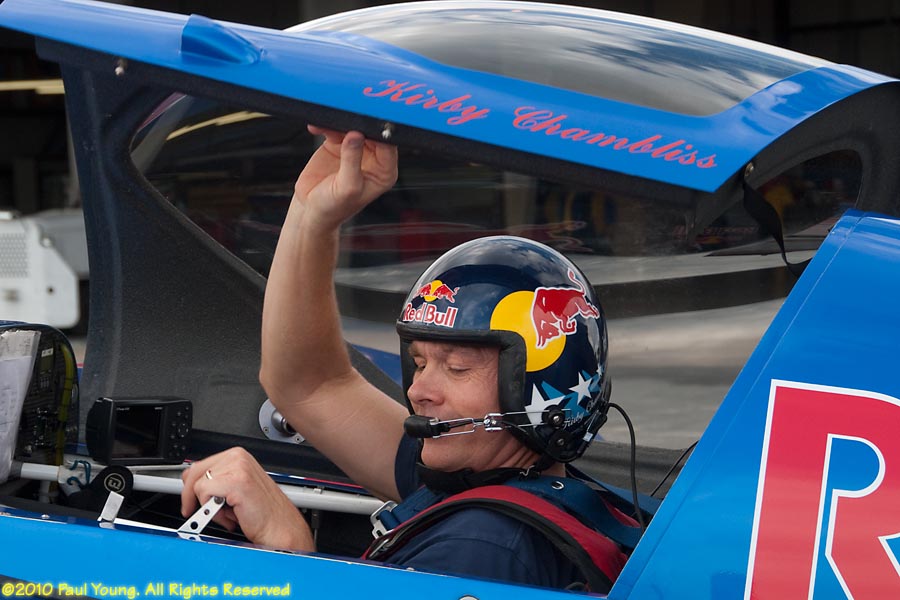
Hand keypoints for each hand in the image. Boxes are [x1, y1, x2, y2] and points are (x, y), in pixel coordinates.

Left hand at [181, 447, 313, 550]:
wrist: (280, 528)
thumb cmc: (262, 513)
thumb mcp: (235, 490)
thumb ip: (217, 482)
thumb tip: (191, 483)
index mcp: (238, 456)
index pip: (199, 465)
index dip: (191, 486)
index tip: (189, 500)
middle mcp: (238, 457)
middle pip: (194, 472)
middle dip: (192, 496)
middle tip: (197, 512)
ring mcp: (238, 467)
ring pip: (199, 485)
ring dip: (207, 506)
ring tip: (226, 515)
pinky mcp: (237, 482)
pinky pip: (205, 493)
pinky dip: (213, 512)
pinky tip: (229, 517)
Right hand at [293, 127, 397, 230]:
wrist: (310, 210)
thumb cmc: (333, 208)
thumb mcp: (347, 188)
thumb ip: (352, 161)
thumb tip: (356, 136)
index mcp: (384, 172)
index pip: (388, 145)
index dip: (378, 133)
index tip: (364, 126)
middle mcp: (373, 160)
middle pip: (371, 132)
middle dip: (358, 124)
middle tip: (344, 120)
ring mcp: (355, 151)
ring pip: (352, 127)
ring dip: (339, 123)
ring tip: (328, 126)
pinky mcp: (338, 145)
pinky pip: (334, 128)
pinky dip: (326, 125)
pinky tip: (318, 127)